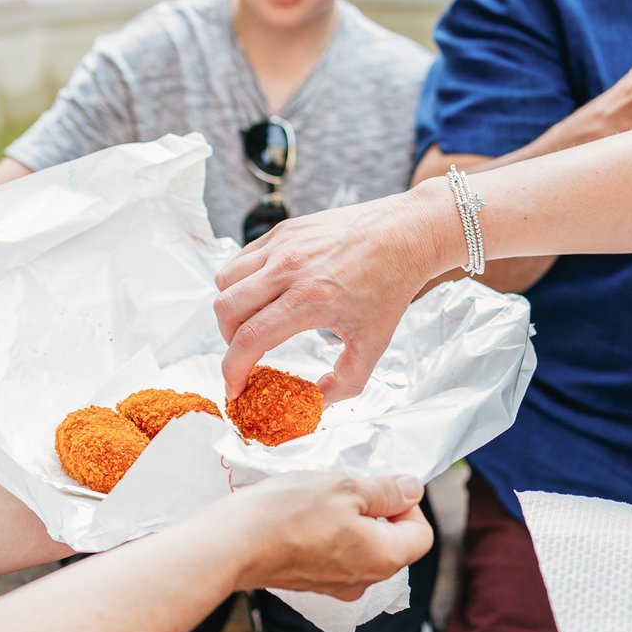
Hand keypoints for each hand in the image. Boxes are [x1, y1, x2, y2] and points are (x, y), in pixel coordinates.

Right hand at [214, 181, 452, 400]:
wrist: (406, 234)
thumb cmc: (391, 286)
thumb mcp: (374, 344)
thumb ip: (345, 382)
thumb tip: (316, 402)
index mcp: (310, 300)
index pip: (249, 339)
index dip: (232, 370)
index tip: (235, 389)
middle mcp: (289, 269)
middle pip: (226, 309)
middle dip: (228, 341)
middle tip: (246, 354)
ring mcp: (283, 244)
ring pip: (226, 279)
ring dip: (230, 308)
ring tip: (253, 322)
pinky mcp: (284, 229)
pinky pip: (242, 258)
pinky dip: (241, 280)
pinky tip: (265, 294)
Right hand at [224, 472, 431, 598]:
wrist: (233, 544)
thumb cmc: (291, 512)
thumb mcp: (346, 486)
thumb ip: (386, 490)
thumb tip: (413, 489)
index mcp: (385, 559)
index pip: (421, 534)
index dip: (408, 504)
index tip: (380, 485)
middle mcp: (366, 581)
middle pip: (392, 541)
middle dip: (377, 509)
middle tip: (348, 486)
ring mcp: (336, 586)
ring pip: (362, 546)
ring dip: (351, 519)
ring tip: (322, 498)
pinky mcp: (310, 582)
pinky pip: (335, 554)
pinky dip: (329, 533)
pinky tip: (303, 514)